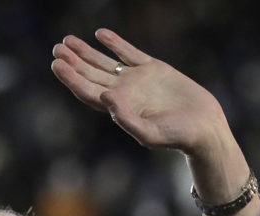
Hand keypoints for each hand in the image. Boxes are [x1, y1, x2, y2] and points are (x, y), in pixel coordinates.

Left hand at [51, 29, 228, 154]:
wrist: (203, 127)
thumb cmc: (176, 137)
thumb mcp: (149, 134)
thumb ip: (125, 119)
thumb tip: (104, 97)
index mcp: (117, 109)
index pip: (87, 92)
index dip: (71, 78)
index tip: (56, 64)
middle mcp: (123, 94)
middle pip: (90, 75)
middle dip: (73, 62)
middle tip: (56, 48)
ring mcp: (137, 80)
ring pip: (105, 62)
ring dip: (86, 52)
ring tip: (67, 40)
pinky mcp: (154, 69)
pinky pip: (129, 53)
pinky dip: (115, 43)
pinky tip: (100, 35)